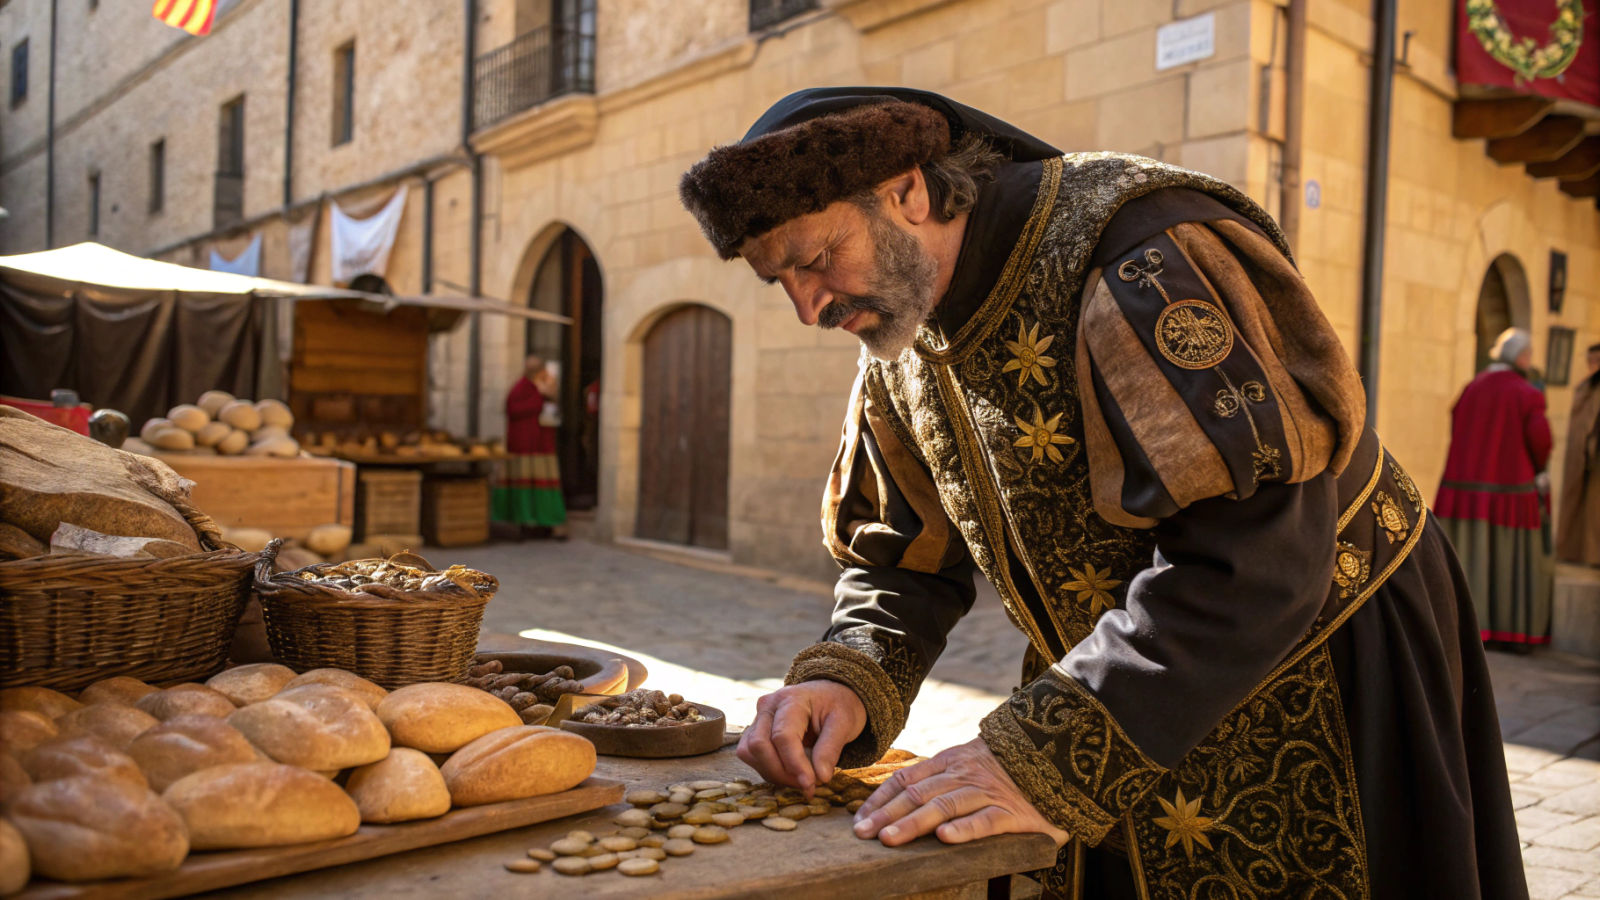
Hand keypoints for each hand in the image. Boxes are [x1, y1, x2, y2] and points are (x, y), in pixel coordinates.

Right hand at [737, 681, 865, 794]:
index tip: (812, 784)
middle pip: (759, 745)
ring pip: (750, 753)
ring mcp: (758, 718)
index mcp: (791, 698)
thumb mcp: (845, 723)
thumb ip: (831, 749)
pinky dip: (770, 770)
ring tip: (802, 779)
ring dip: (775, 774)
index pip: (783, 736)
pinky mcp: (754, 731)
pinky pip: (752, 756)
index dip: (795, 764)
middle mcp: (768, 705)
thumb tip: (820, 778)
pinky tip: (791, 773)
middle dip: (782, 772)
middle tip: (809, 786)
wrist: (829, 696)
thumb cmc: (837, 706)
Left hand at [852, 737, 1068, 847]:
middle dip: (886, 815)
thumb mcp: (968, 764)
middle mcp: (964, 775)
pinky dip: (965, 828)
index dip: (880, 799)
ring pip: (945, 806)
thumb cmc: (1006, 769)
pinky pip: (986, 820)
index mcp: (950, 763)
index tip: (858, 818)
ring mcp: (988, 793)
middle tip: (862, 834)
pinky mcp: (1013, 812)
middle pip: (918, 794)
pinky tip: (946, 838)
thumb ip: (939, 779)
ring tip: (890, 838)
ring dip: (914, 823)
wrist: (1057, 757)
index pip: (906, 779)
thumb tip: (897, 800)